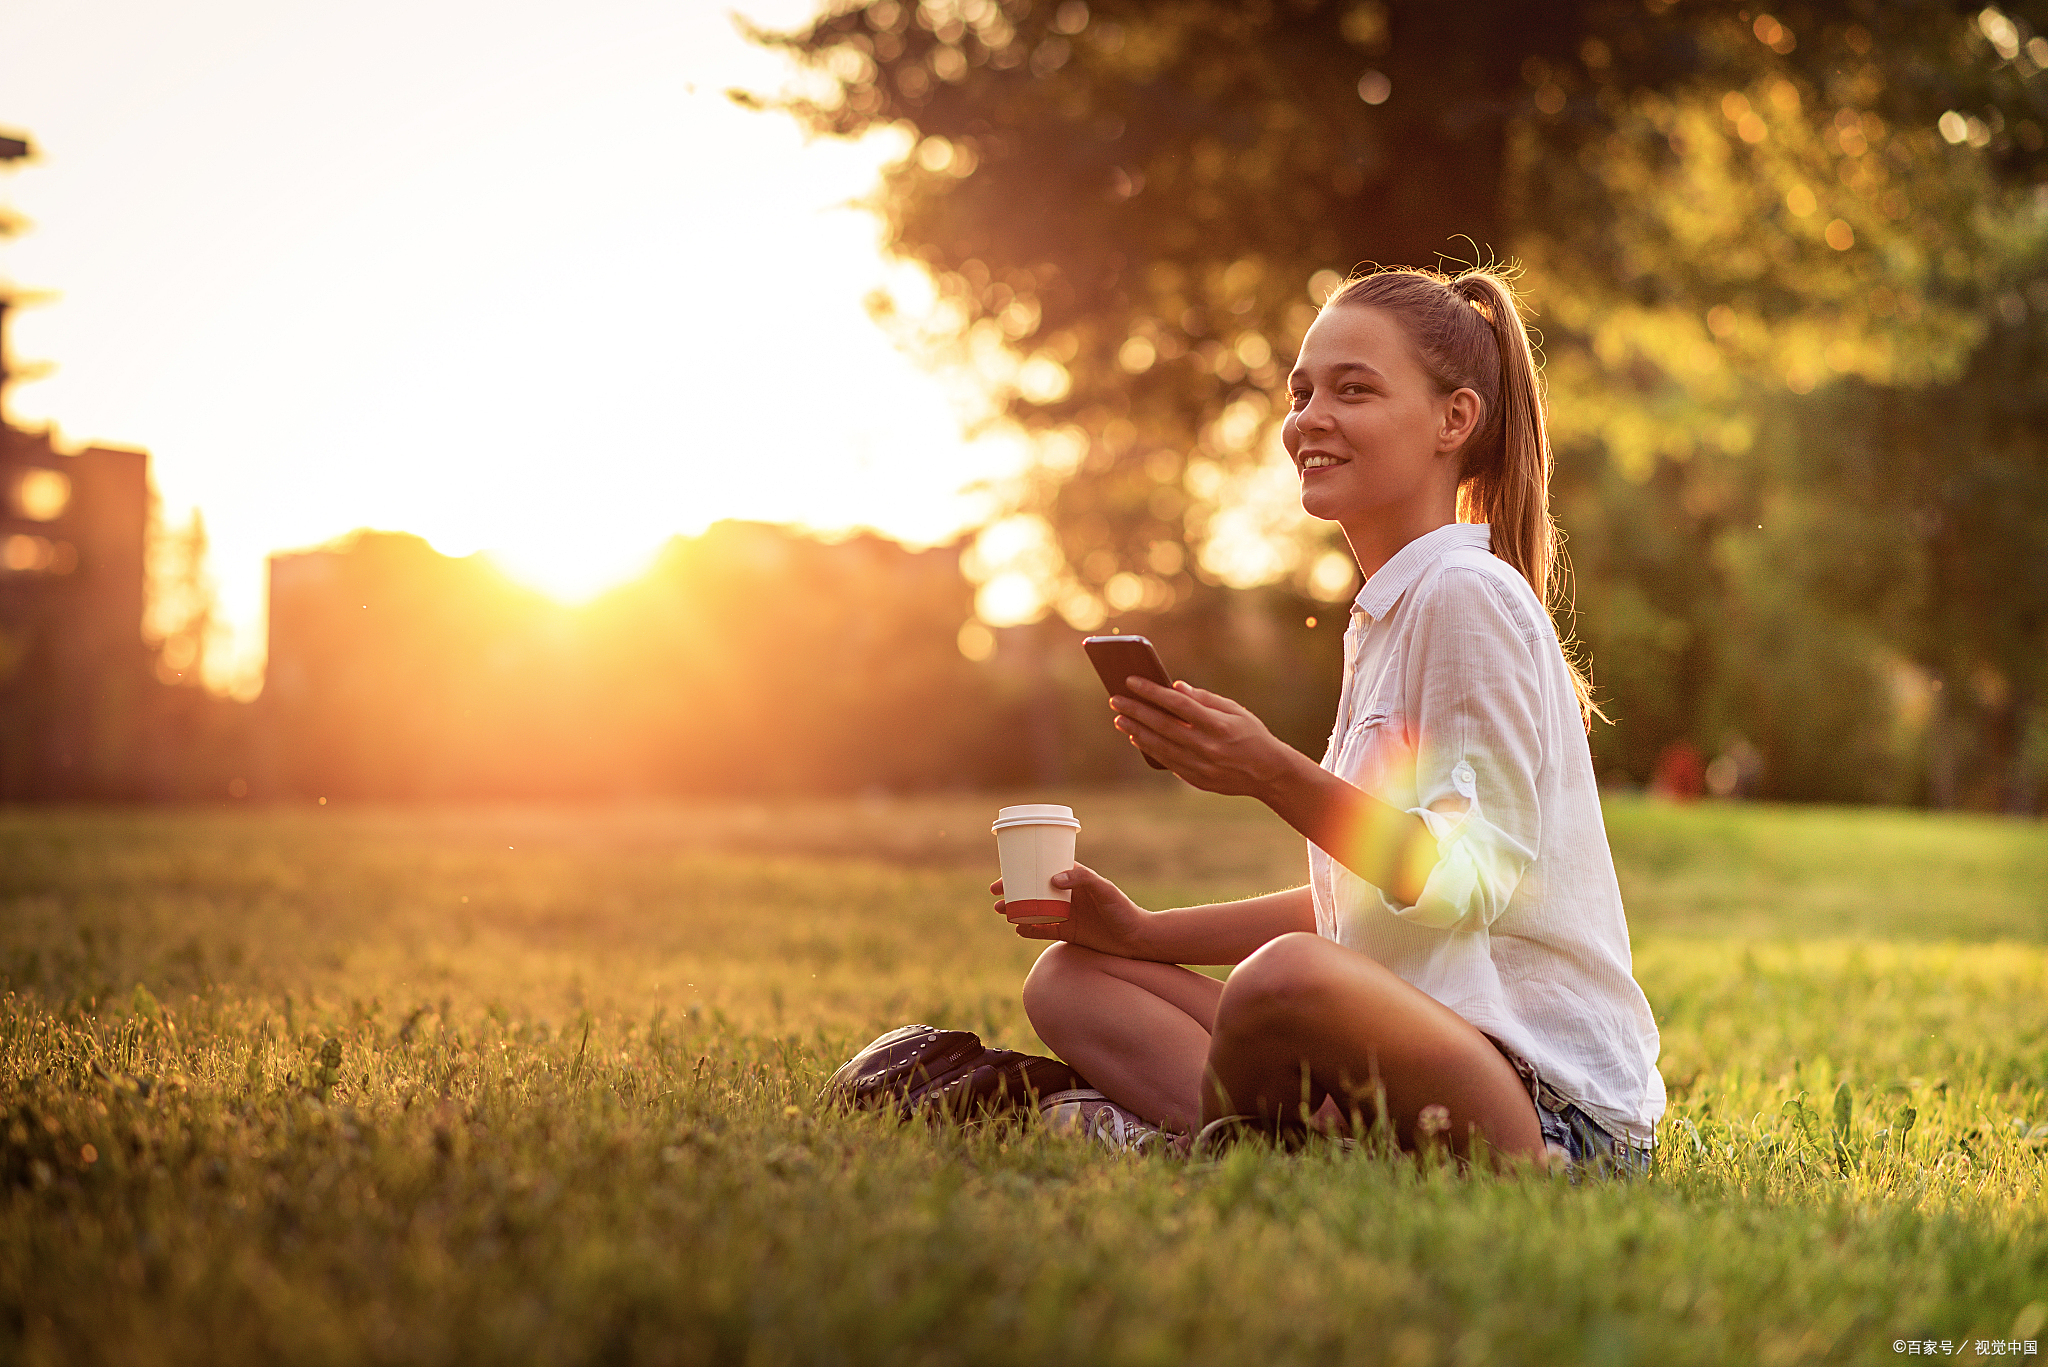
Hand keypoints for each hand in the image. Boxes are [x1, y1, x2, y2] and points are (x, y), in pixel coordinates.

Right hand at [989, 861, 1153, 956]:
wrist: (1136, 940)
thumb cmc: (1123, 910)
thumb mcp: (1104, 890)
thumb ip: (1082, 879)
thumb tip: (1053, 879)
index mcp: (1074, 879)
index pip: (1043, 869)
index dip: (1022, 869)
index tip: (1004, 874)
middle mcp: (1067, 895)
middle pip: (1033, 889)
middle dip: (1012, 891)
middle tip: (995, 896)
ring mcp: (1066, 914)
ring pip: (1034, 910)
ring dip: (1016, 910)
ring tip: (1001, 911)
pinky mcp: (1068, 933)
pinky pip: (1043, 930)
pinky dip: (1029, 930)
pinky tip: (1017, 930)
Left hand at [1109, 676, 1304, 799]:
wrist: (1269, 773)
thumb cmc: (1252, 735)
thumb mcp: (1235, 711)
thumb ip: (1204, 699)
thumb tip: (1175, 687)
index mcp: (1218, 725)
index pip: (1178, 704)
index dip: (1152, 691)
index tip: (1131, 681)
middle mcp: (1207, 746)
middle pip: (1163, 725)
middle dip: (1136, 711)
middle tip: (1115, 699)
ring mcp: (1201, 766)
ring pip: (1160, 746)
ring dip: (1136, 731)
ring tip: (1120, 718)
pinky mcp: (1196, 779)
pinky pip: (1166, 761)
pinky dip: (1149, 748)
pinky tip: (1136, 737)